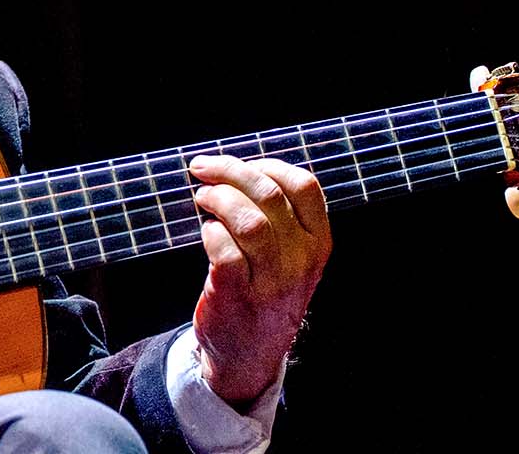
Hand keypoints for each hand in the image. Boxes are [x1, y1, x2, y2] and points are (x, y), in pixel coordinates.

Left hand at [187, 154, 330, 406]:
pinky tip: (205, 232)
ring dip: (218, 198)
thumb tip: (241, 169)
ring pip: (247, 219)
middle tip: (203, 168)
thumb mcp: (291, 259)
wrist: (249, 355)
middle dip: (230, 171)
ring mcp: (270, 280)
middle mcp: (299, 260)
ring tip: (202, 197)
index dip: (267, 165)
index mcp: (317, 243)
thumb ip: (281, 219)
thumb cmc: (264, 293)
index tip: (242, 163)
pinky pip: (223, 248)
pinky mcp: (237, 294)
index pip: (304, 186)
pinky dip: (209, 231)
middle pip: (269, 194)